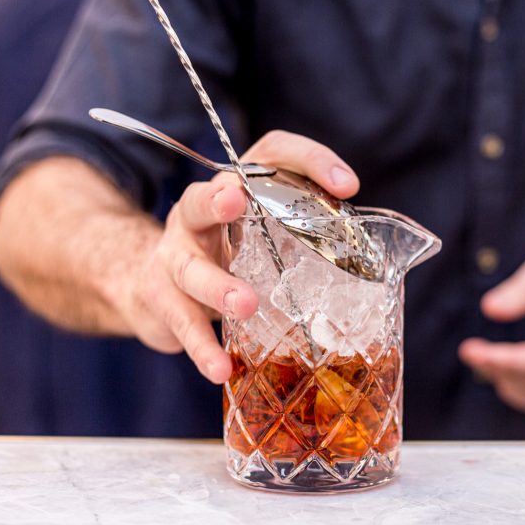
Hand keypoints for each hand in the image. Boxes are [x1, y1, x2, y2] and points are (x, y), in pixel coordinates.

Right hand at [117, 131, 359, 383]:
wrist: (155, 286)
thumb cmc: (231, 254)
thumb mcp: (266, 235)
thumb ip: (307, 234)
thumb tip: (369, 255)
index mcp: (235, 190)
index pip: (272, 155)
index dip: (310, 161)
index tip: (347, 187)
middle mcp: (197, 215)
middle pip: (203, 199)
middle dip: (218, 200)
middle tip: (235, 201)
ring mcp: (174, 256)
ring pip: (190, 268)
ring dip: (216, 286)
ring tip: (245, 304)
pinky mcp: (161, 298)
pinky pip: (181, 324)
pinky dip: (202, 348)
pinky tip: (220, 369)